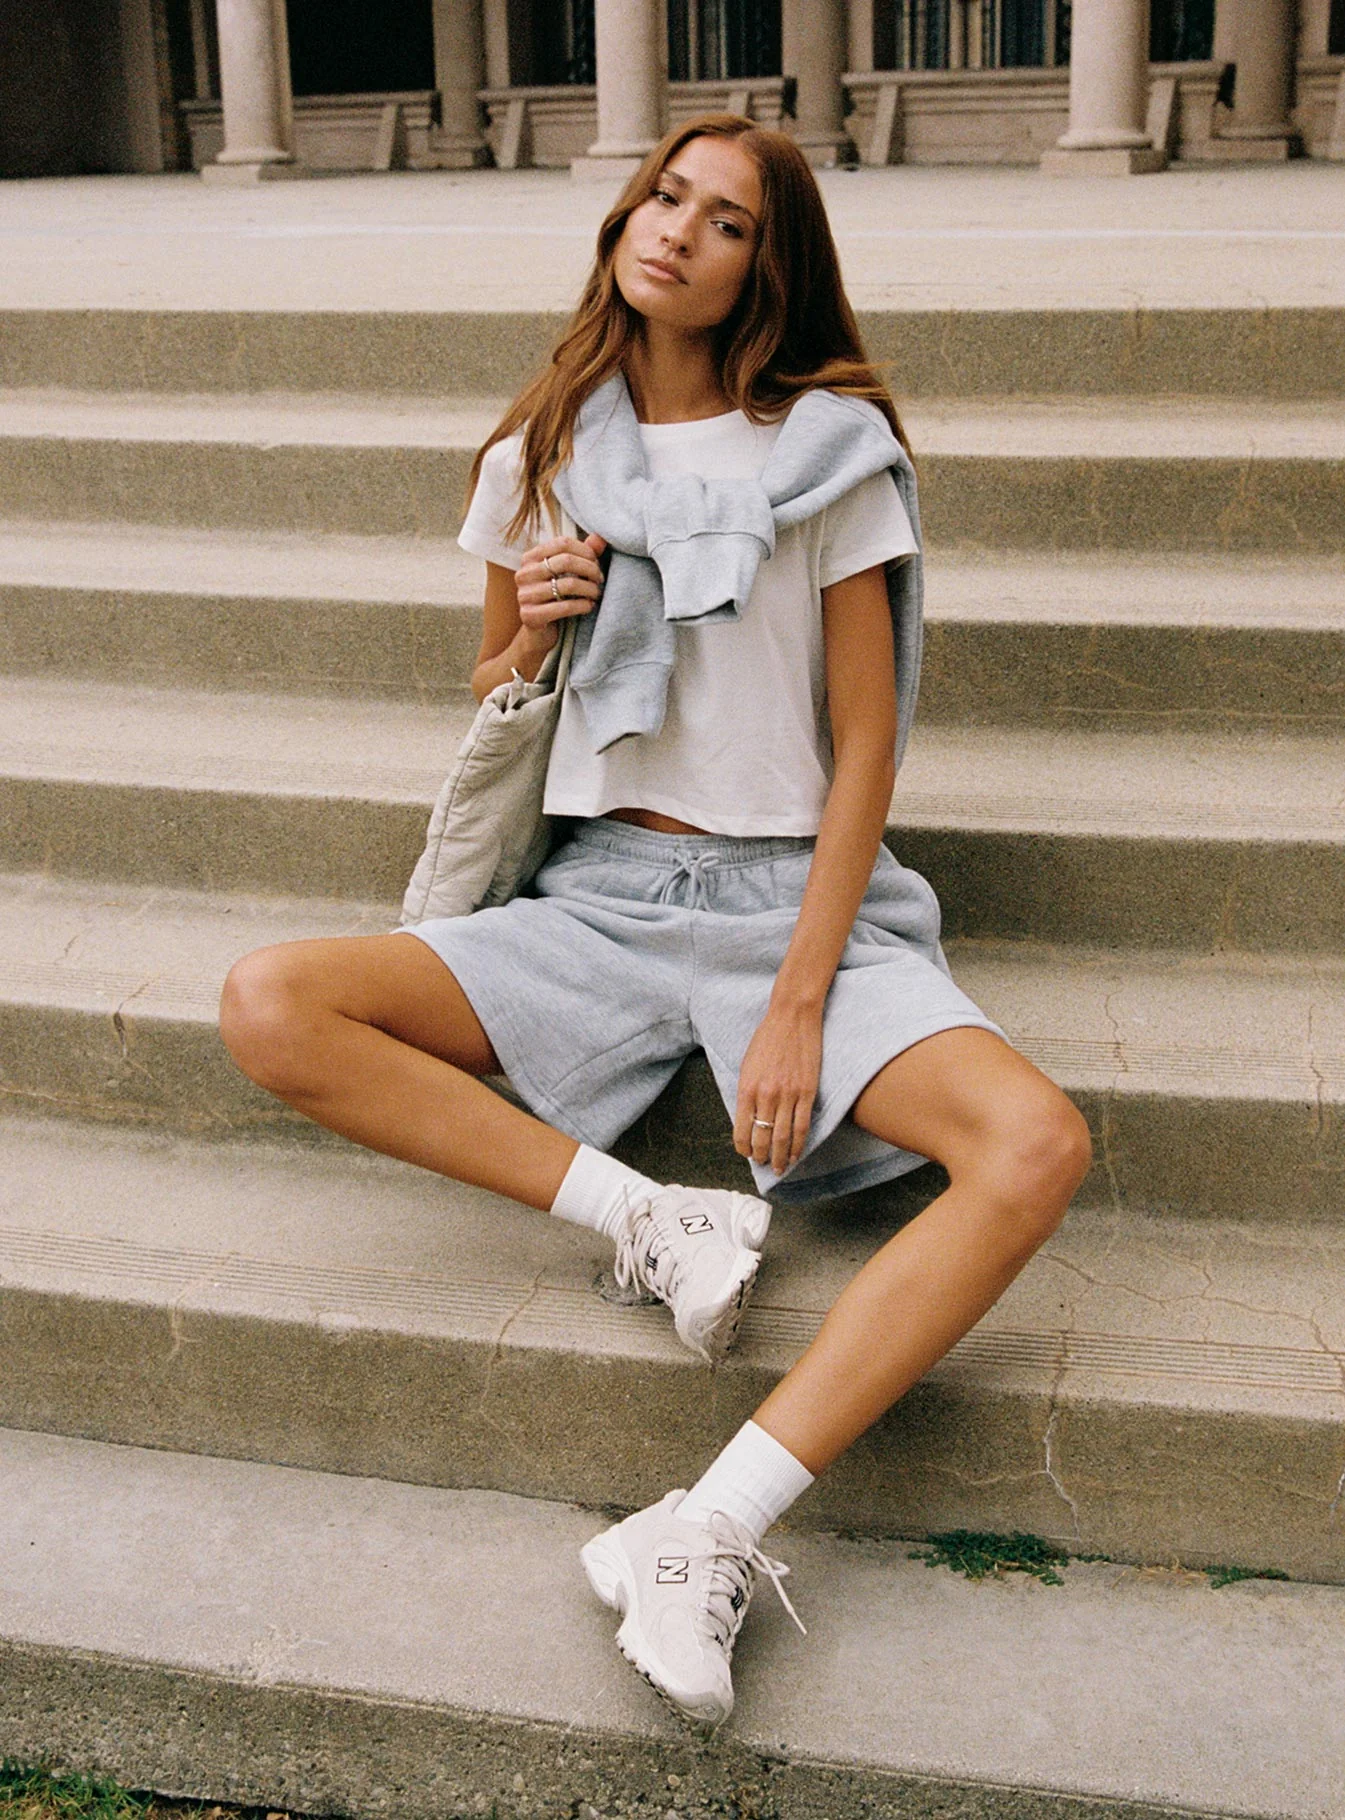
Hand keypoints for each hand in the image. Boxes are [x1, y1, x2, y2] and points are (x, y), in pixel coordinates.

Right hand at [516, 531, 606, 628]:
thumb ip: (583, 554)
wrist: (539, 632)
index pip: (562, 543)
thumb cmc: (556, 598)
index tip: (597, 563)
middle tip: (600, 579)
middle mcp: (524, 574)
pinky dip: (583, 605)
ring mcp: (525, 595)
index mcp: (530, 558)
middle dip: (590, 569)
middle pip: (566, 560)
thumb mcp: (567, 574)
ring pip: (568, 584)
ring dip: (590, 589)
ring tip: (596, 593)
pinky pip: (565, 607)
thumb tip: (600, 537)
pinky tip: (589, 606)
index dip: (585, 551)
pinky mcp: (530, 616)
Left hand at [733, 1002, 822, 1177]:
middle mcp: (766, 1095)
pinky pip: (802, 1126)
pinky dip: (798, 1144)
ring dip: (780, 1157)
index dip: (743, 1147)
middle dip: (762, 1156)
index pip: (741, 1130)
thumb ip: (747, 1093)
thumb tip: (748, 1119)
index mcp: (746, 1088)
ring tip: (779, 1168)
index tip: (746, 1154)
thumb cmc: (766, 1039)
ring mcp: (788, 1095)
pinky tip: (795, 1154)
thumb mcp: (747, 1065)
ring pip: (783, 1137)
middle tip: (763, 1165)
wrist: (791, 1017)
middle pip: (763, 1138)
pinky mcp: (807, 1092)